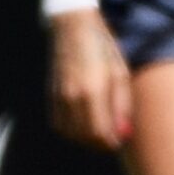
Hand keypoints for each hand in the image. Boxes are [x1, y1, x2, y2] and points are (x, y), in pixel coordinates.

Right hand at [47, 9, 131, 150]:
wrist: (74, 29)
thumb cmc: (104, 50)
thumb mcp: (121, 75)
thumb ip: (122, 106)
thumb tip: (123, 133)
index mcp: (92, 91)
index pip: (98, 133)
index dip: (110, 143)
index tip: (121, 141)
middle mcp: (71, 97)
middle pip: (83, 137)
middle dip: (100, 144)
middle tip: (113, 139)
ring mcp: (58, 96)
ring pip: (69, 133)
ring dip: (85, 139)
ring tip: (101, 131)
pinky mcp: (50, 95)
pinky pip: (58, 124)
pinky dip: (72, 130)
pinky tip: (85, 123)